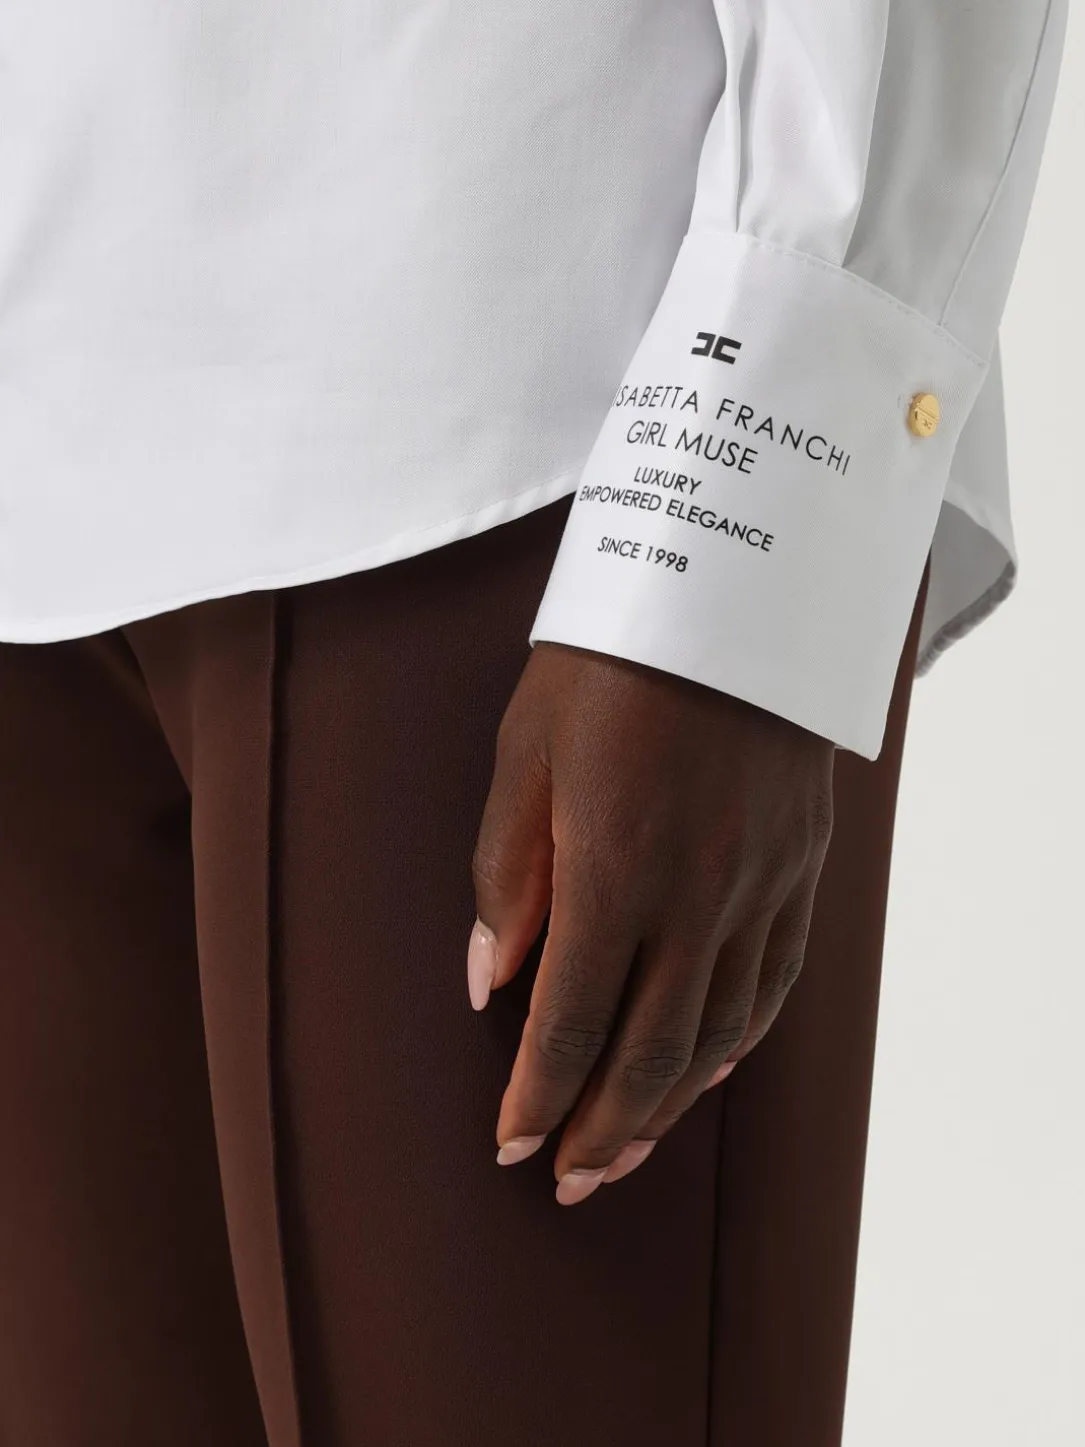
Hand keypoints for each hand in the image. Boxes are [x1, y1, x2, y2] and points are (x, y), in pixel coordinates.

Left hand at [467, 640, 834, 1205]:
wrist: (734, 591)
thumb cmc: (609, 660)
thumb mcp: (525, 749)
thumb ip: (505, 872)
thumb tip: (487, 978)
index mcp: (615, 866)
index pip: (569, 1018)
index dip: (538, 1093)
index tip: (511, 1144)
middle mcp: (698, 894)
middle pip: (650, 1049)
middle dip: (603, 1127)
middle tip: (567, 1180)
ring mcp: (762, 885)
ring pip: (720, 1032)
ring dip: (671, 1104)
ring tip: (627, 1150)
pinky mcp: (800, 867)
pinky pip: (774, 981)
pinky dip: (738, 1042)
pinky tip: (707, 1071)